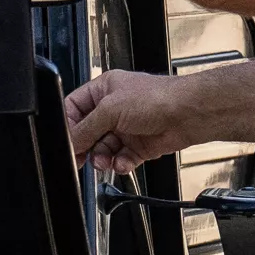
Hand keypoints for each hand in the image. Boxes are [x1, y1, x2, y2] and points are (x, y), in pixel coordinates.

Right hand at [67, 68, 209, 173]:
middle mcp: (114, 109)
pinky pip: (122, 158)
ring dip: (102, 157)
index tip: (66, 141)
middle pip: (89, 131)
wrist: (189, 114)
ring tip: (103, 162)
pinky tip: (121, 163)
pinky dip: (120, 163)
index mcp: (103, 91)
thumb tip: (71, 141)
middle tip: (79, 158)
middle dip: (85, 146)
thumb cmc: (156, 98)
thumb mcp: (110, 109)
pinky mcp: (140, 145)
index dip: (69, 125)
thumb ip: (87, 128)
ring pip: (105, 148)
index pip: (75, 108)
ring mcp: (128, 128)